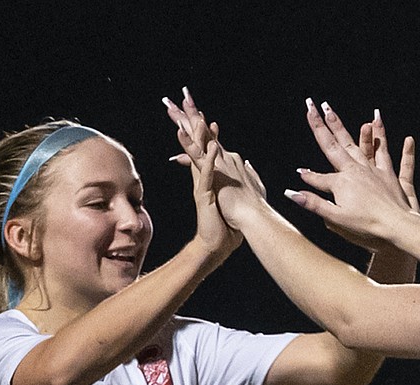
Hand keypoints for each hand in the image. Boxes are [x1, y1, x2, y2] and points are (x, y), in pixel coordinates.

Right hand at [163, 88, 241, 254]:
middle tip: (185, 104)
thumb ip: (227, 187)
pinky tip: (215, 147)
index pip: (204, 149)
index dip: (202, 132)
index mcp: (209, 177)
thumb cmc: (223, 225)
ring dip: (198, 137)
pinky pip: (207, 174)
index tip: (201, 113)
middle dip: (190, 125)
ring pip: (199, 156)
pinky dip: (211, 160)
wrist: (216, 244)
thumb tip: (234, 178)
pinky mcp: (205, 195)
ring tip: (198, 118)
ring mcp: (202, 185)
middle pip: (195, 146)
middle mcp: (202, 178)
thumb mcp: (227, 200)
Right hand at [288, 100, 418, 248]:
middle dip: (321, 125)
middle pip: (335, 145)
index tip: (298, 171)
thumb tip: (291, 193)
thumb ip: (313, 204)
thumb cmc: (367, 226)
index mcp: (341, 182)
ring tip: (336, 110)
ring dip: (349, 127)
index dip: (308, 176)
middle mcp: (356, 171)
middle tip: (312, 106)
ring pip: (360, 143)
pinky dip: (389, 141)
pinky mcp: (390, 175)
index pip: (318, 177)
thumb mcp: (336, 218)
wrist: (396, 227)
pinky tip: (394, 130)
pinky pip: (389, 154)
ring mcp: (374, 170)